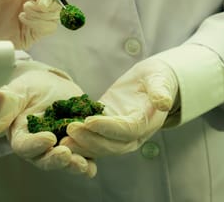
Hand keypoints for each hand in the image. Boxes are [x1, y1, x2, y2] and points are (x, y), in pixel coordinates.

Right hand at [0, 61, 96, 177]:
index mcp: (21, 136)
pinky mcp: (77, 144)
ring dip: (73, 165)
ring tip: (82, 164)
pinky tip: (92, 165)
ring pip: (65, 162)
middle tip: (66, 155)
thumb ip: (7, 106)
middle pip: (45, 160)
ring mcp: (58, 147)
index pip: (25, 146)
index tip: (48, 138)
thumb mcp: (18, 92)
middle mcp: (39, 147)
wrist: (51, 85)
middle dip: (56, 160)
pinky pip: (83, 156)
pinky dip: (88, 162)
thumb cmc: (30, 88)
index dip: (35, 145)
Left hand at [62, 58, 178, 157]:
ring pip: (99, 145)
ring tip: (62, 140)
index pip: (126, 130)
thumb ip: (161, 91)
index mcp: (146, 123)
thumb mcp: (161, 80)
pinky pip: (92, 137)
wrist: (153, 82)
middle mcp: (132, 135)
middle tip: (70, 130)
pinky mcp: (105, 127)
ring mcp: (117, 134)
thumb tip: (163, 103)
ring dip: (81, 145)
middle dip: (90, 140)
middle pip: (111, 144)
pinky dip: (78, 139)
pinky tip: (60, 135)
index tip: (89, 121)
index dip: (108, 128)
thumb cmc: (158, 79)